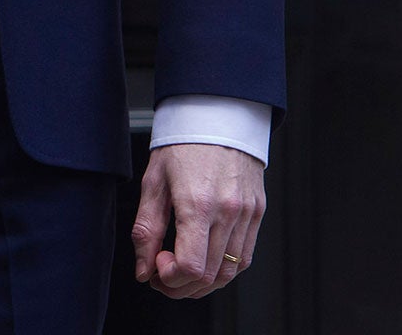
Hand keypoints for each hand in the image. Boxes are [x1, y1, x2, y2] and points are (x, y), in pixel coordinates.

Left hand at [130, 142, 264, 297]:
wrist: (216, 114)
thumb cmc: (182, 144)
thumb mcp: (153, 182)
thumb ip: (147, 230)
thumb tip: (144, 270)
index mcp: (198, 203)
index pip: (190, 266)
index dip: (169, 279)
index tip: (156, 266)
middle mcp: (227, 211)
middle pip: (209, 276)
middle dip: (181, 286)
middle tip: (163, 274)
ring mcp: (247, 213)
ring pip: (229, 272)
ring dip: (203, 283)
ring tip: (182, 270)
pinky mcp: (257, 211)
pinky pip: (244, 256)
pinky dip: (224, 268)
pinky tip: (205, 259)